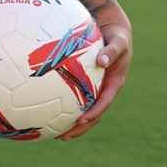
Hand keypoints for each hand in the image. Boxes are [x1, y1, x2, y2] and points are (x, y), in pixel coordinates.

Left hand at [61, 4, 131, 140]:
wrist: (114, 29)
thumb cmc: (118, 35)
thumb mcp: (119, 41)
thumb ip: (112, 51)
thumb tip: (102, 61)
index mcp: (114, 84)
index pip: (104, 103)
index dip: (94, 114)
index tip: (81, 121)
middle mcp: (105, 90)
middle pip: (93, 114)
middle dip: (79, 128)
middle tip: (63, 137)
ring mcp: (96, 88)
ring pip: (83, 109)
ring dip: (71, 123)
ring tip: (54, 133)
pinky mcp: (87, 84)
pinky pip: (74, 96)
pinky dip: (63, 105)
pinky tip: (47, 109)